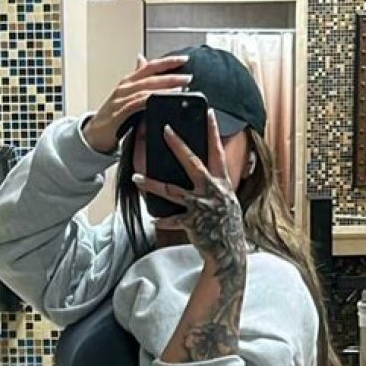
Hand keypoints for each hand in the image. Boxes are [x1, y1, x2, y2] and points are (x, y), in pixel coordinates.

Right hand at [82, 54, 191, 154]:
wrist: (93, 135)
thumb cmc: (110, 118)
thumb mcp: (126, 97)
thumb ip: (137, 82)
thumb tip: (143, 62)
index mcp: (129, 82)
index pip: (149, 66)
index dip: (167, 62)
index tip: (183, 59)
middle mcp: (125, 87)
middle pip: (150, 76)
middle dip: (171, 75)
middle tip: (188, 77)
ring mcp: (121, 99)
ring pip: (146, 88)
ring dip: (164, 87)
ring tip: (180, 89)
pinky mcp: (120, 113)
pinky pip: (138, 104)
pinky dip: (151, 100)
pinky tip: (161, 100)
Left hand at [133, 110, 246, 273]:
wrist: (229, 253)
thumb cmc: (227, 226)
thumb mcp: (227, 201)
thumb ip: (216, 185)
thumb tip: (203, 169)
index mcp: (222, 183)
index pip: (218, 152)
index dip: (214, 131)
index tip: (209, 112)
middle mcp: (212, 191)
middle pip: (192, 162)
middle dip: (178, 145)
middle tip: (165, 129)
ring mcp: (202, 206)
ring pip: (172, 190)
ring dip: (152, 183)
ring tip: (136, 177)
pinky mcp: (193, 222)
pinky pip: (173, 220)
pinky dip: (163, 221)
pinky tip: (153, 220)